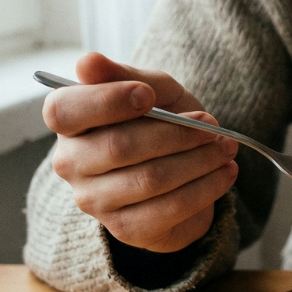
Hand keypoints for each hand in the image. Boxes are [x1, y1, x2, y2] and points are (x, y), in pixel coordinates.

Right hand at [43, 53, 238, 252]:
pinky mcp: (126, 228)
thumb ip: (125, 75)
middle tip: (212, 126)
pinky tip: (225, 172)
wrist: (180, 170)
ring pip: (150, 179)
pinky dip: (206, 188)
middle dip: (176, 134)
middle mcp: (70, 163)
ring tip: (226, 147)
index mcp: (68, 121)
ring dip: (199, 161)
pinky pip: (170, 209)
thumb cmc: (158, 121)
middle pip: (118, 147)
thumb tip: (87, 63)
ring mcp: (95, 200)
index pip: (65, 110)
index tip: (149, 96)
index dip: (107, 101)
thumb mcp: (152, 89)